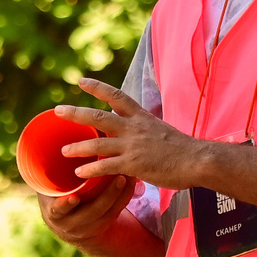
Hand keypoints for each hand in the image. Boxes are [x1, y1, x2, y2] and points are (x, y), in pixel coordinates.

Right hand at [36, 167, 134, 246]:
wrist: (67, 222)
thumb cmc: (54, 195)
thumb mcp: (47, 188)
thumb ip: (47, 172)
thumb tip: (45, 134)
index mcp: (54, 212)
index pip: (58, 210)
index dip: (64, 205)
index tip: (73, 197)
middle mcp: (71, 223)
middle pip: (91, 212)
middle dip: (106, 196)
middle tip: (116, 177)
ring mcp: (90, 226)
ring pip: (108, 212)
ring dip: (119, 194)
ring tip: (127, 176)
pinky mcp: (105, 223)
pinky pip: (117, 211)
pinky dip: (125, 196)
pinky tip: (133, 183)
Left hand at [56, 79, 215, 192]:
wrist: (198, 160)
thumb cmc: (184, 150)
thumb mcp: (161, 132)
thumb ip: (145, 133)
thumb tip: (138, 137)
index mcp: (141, 118)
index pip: (116, 96)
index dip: (97, 88)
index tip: (81, 81)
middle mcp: (134, 128)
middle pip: (99, 117)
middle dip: (76, 113)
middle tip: (58, 110)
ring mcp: (133, 146)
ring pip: (98, 144)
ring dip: (78, 147)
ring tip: (64, 151)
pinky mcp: (134, 165)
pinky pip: (106, 167)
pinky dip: (91, 170)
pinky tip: (79, 174)